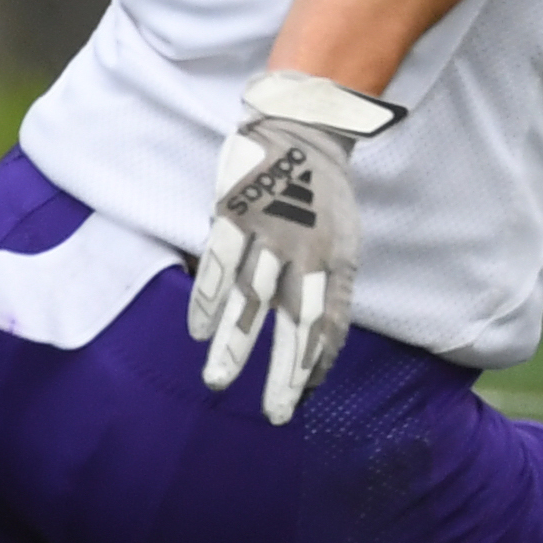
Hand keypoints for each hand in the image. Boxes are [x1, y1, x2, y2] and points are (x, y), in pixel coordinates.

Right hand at [187, 72, 405, 425]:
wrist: (304, 128)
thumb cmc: (325, 194)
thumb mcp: (345, 240)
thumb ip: (331, 287)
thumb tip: (319, 344)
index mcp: (335, 256)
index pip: (328, 321)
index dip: (315, 363)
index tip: (300, 398)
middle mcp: (303, 248)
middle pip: (290, 319)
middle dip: (280, 370)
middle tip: (271, 414)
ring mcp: (266, 231)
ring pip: (248, 297)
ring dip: (233, 343)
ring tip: (219, 381)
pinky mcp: (234, 214)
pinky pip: (217, 263)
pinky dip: (205, 299)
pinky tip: (197, 332)